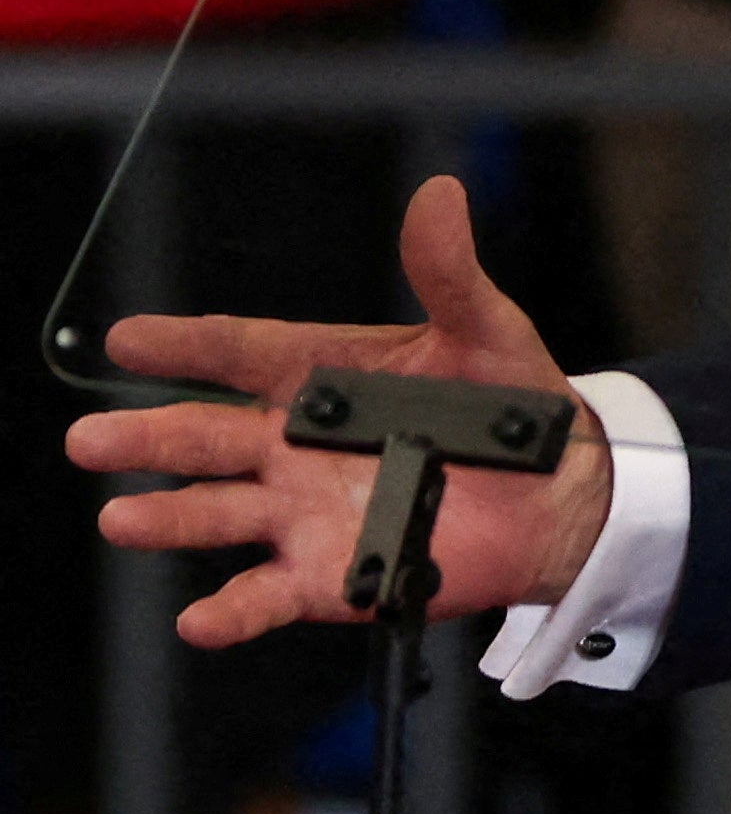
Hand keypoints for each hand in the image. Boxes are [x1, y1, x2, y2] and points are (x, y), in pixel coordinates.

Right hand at [66, 179, 614, 648]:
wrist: (556, 490)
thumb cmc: (509, 401)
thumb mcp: (483, 329)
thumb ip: (447, 273)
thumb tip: (439, 195)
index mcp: (321, 378)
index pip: (240, 353)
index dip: (185, 346)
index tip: (129, 339)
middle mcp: (294, 446)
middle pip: (207, 436)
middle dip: (149, 437)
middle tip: (91, 439)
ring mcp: (303, 511)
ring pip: (220, 513)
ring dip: (171, 517)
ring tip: (123, 518)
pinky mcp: (328, 574)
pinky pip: (267, 594)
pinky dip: (232, 610)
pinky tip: (200, 617)